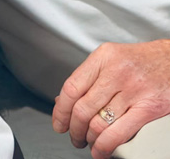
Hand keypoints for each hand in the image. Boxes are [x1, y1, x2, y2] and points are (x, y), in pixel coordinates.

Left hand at [51, 40, 169, 158]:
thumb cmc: (140, 60)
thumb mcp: (109, 58)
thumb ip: (88, 77)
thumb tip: (63, 101)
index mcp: (102, 58)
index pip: (72, 87)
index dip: (61, 109)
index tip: (58, 121)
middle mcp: (116, 72)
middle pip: (83, 108)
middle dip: (74, 128)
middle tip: (73, 136)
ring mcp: (133, 90)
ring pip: (100, 122)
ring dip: (89, 138)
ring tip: (87, 142)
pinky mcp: (149, 108)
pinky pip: (120, 132)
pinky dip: (106, 146)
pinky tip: (101, 150)